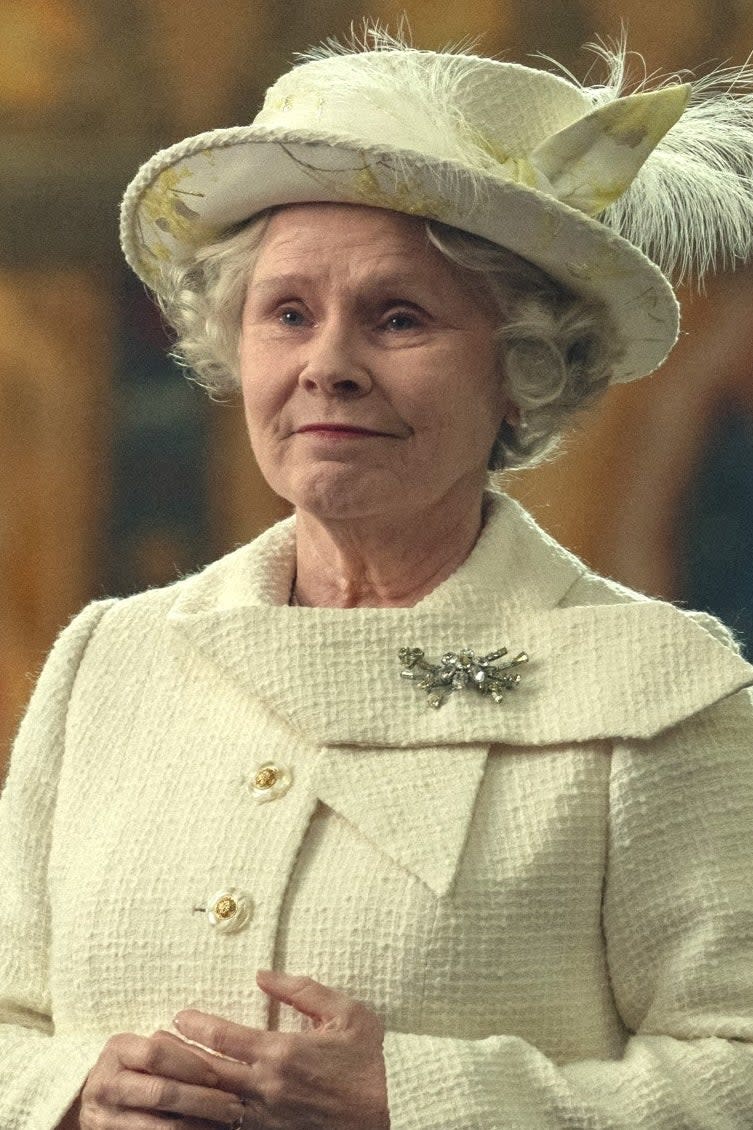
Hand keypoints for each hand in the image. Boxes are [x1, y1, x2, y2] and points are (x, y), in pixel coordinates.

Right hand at [77, 1029, 245, 1128]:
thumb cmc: (133, 1071)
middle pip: (161, 1092)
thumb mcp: (145, 1054)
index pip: (157, 1054)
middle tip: (233, 1106)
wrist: (97, 1104)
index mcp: (117, 1051)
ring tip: (226, 1124)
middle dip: (203, 1100)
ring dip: (198, 1126)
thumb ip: (174, 1050)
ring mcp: (104, 1118)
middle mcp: (105, 1084)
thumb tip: (217, 1060)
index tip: (217, 1076)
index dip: (190, 1064)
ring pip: (161, 1126)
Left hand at [172, 969, 389, 1129]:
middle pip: (206, 1073)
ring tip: (156, 1081)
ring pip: (209, 1106)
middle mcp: (265, 1088)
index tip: (178, 1015)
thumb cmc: (368, 1065)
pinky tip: (183, 1115)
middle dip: (175, 1058)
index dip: (196, 1024)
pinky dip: (201, 1123)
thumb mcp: (347, 1015)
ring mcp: (263, 1120)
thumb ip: (303, 990)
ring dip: (181, 1092)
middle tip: (149, 1045)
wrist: (392, 1115)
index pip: (225, 1037)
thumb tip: (265, 975)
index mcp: (282, 1054)